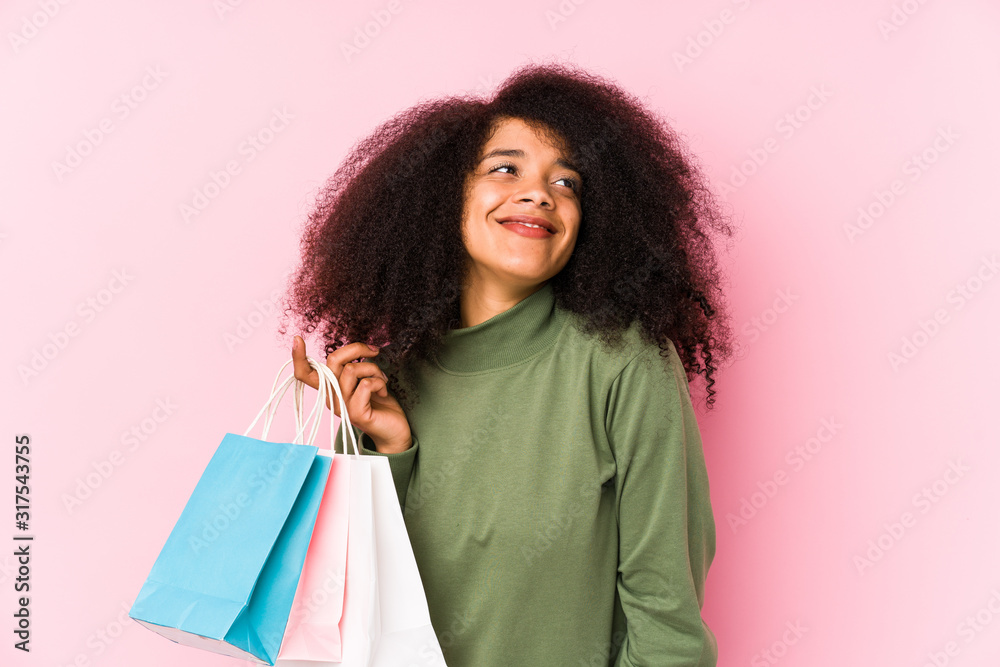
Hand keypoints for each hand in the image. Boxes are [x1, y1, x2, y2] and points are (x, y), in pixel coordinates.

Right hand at [291, 335, 412, 453]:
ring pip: (351, 370)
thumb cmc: (379, 401)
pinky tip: (383, 391)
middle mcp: (331, 397)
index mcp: (329, 387)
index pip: (306, 373)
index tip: (297, 338)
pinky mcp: (355, 414)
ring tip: (381, 379)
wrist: (395, 428)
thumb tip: (357, 348)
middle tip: (374, 352)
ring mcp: (342, 407)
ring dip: (373, 368)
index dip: (298, 357)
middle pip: (333, 361)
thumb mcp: (363, 379)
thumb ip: (352, 367)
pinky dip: (379, 382)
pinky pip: (365, 384)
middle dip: (357, 349)